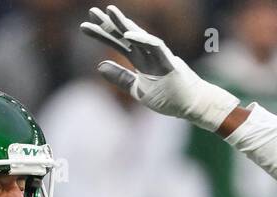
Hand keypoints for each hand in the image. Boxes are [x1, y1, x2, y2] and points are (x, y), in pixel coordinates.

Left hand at [80, 5, 238, 130]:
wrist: (192, 105)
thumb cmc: (168, 97)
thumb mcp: (138, 90)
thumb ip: (120, 77)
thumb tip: (99, 65)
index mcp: (140, 60)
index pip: (118, 43)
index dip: (102, 34)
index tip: (84, 26)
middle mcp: (148, 54)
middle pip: (125, 35)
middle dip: (109, 23)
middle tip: (91, 11)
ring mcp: (159, 56)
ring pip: (140, 36)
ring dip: (125, 24)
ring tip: (109, 12)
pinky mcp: (170, 63)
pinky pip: (156, 47)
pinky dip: (143, 40)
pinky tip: (128, 34)